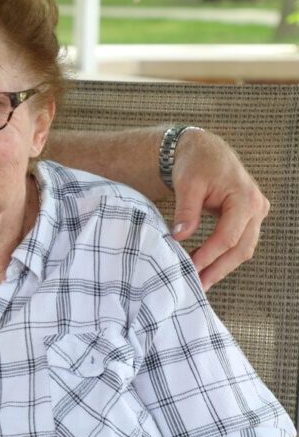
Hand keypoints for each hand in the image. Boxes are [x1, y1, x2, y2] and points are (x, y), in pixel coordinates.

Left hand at [169, 129, 268, 290]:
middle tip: (198, 286)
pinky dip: (224, 255)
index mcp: (245, 199)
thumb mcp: (187, 184)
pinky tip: (206, 266)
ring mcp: (256, 213)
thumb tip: (180, 237)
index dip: (209, 255)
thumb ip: (186, 211)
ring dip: (222, 266)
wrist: (204, 150)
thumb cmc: (196, 163)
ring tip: (201, 282)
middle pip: (241, 248)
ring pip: (243, 248)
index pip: (228, 237)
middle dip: (218, 269)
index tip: (190, 268)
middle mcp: (257, 207)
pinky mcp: (249, 217)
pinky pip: (239, 241)